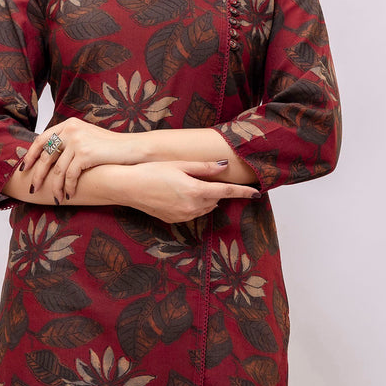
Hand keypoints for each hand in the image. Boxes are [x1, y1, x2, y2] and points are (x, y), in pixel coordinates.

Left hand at [18, 118, 143, 200]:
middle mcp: (70, 130)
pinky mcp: (85, 154)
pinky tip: (70, 194)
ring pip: (57, 169)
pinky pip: (70, 175)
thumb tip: (50, 156)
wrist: (132, 149)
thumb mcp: (86, 138)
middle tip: (33, 188)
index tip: (25, 168)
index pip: (42, 139)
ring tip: (56, 198)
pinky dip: (69, 187)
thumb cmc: (110, 147)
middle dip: (38, 175)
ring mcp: (77, 141)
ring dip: (55, 186)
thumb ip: (69, 142)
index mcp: (69, 125)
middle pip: (46, 156)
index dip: (31, 154)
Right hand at [121, 159, 260, 223]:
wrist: (128, 187)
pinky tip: (180, 194)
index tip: (257, 193)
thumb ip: (204, 168)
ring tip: (189, 184)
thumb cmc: (152, 171)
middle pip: (216, 199)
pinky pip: (194, 213)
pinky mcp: (176, 220)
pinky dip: (195, 204)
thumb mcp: (180, 165)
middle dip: (217, 189)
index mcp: (196, 191)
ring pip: (206, 207)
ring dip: (206, 197)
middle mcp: (192, 207)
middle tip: (202, 176)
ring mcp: (184, 216)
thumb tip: (224, 166)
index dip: (243, 192)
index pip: (227, 191)